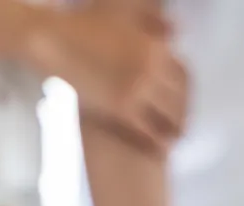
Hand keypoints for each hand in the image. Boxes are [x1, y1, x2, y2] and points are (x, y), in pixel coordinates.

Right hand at [25, 5, 187, 151]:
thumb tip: (177, 31)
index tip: (186, 102)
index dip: (188, 93)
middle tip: (183, 127)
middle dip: (184, 115)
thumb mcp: (124, 15)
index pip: (185, 76)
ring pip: (169, 117)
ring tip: (174, 141)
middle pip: (180, 99)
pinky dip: (157, 144)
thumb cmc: (84, 25)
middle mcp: (153, 69)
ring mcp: (138, 90)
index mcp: (156, 48)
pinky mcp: (121, 109)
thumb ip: (153, 22)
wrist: (55, 42)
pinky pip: (148, 131)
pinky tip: (160, 152)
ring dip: (175, 131)